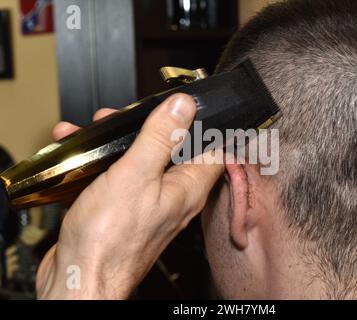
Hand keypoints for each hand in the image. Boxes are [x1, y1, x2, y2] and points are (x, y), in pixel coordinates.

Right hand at [36, 94, 223, 298]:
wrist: (78, 278)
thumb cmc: (110, 239)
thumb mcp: (137, 175)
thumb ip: (161, 137)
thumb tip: (184, 106)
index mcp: (187, 188)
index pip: (213, 149)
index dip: (205, 125)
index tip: (189, 106)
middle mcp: (173, 196)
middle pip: (174, 150)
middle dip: (151, 126)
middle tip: (130, 114)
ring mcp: (148, 203)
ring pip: (144, 160)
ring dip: (123, 140)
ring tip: (100, 125)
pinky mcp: (123, 209)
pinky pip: (120, 175)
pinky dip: (104, 159)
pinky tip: (83, 151)